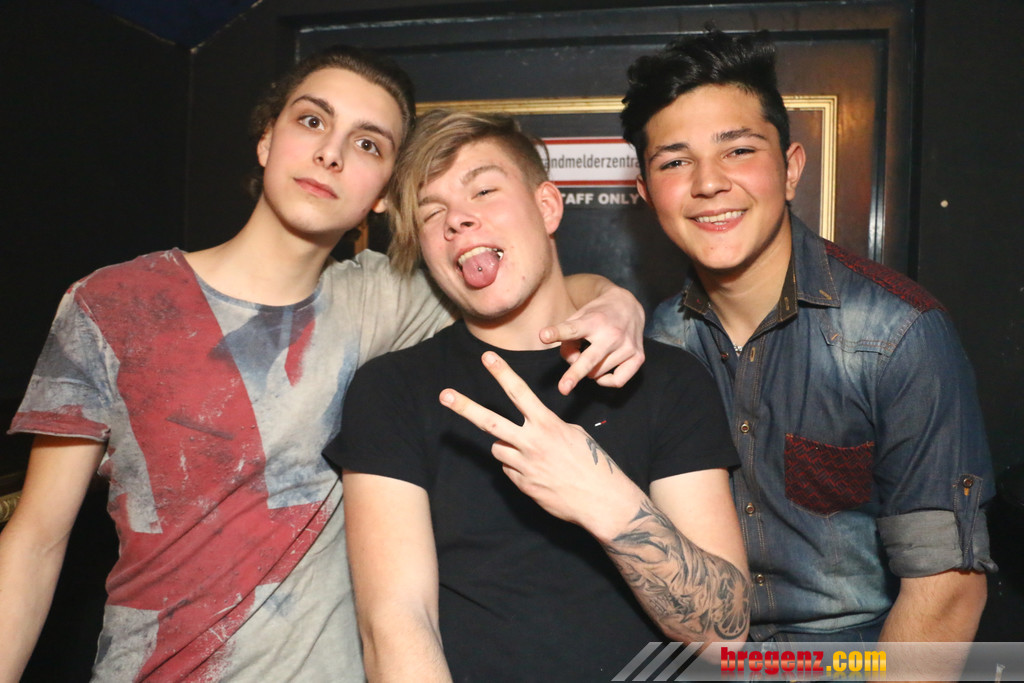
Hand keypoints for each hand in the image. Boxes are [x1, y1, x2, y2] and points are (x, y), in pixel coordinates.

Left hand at [439, 351, 641, 535]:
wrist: (600, 500)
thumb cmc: (592, 463)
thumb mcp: (573, 434)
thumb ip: (546, 428)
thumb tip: (529, 430)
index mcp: (547, 425)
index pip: (519, 392)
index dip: (502, 373)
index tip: (487, 357)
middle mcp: (531, 442)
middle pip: (490, 421)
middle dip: (465, 407)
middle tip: (445, 395)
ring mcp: (524, 465)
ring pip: (498, 448)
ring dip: (508, 447)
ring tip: (532, 456)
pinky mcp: (522, 485)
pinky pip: (509, 470)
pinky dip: (518, 468)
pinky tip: (540, 474)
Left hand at [541, 285, 644, 394]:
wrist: (629, 306)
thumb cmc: (597, 314)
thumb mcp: (579, 316)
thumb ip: (567, 338)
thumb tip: (572, 363)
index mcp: (594, 321)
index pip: (573, 328)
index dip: (558, 332)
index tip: (544, 336)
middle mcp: (612, 334)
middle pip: (590, 359)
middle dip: (575, 374)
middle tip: (563, 388)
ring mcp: (627, 346)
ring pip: (598, 373)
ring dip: (588, 371)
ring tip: (590, 356)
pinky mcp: (638, 357)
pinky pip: (618, 381)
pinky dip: (606, 381)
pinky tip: (602, 372)